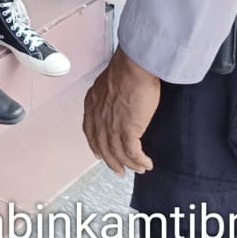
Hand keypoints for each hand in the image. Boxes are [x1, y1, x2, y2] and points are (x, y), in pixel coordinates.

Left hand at [82, 48, 159, 176]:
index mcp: (92, 104)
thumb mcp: (108, 82)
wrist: (134, 67)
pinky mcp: (128, 130)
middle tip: (119, 170)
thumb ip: (108, 94)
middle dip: (112, 162)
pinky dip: (140, 161)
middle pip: (103, 147)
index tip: (99, 154)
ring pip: (118, 153)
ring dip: (130, 164)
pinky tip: (147, 164)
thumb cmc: (126, 68)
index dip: (95, 145)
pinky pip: (133, 153)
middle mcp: (99, 117)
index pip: (90, 130)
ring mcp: (112, 125)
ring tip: (139, 169)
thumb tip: (116, 98)